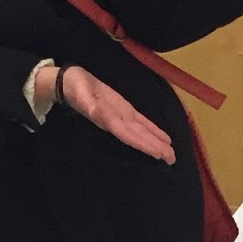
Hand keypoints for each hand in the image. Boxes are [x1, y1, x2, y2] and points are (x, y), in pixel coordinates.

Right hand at [38, 65, 175, 163]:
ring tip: (170, 153)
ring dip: (156, 143)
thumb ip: (87, 102)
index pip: (127, 134)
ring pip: (141, 132)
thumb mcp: (79, 91)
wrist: (71, 82)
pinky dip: (152, 130)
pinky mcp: (125, 110)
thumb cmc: (75, 85)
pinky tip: (163, 138)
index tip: (157, 153)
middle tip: (171, 159)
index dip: (142, 144)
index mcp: (107, 118)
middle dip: (154, 148)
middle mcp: (117, 121)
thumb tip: (95, 111)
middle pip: (137, 137)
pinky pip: (141, 122)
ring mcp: (122, 117)